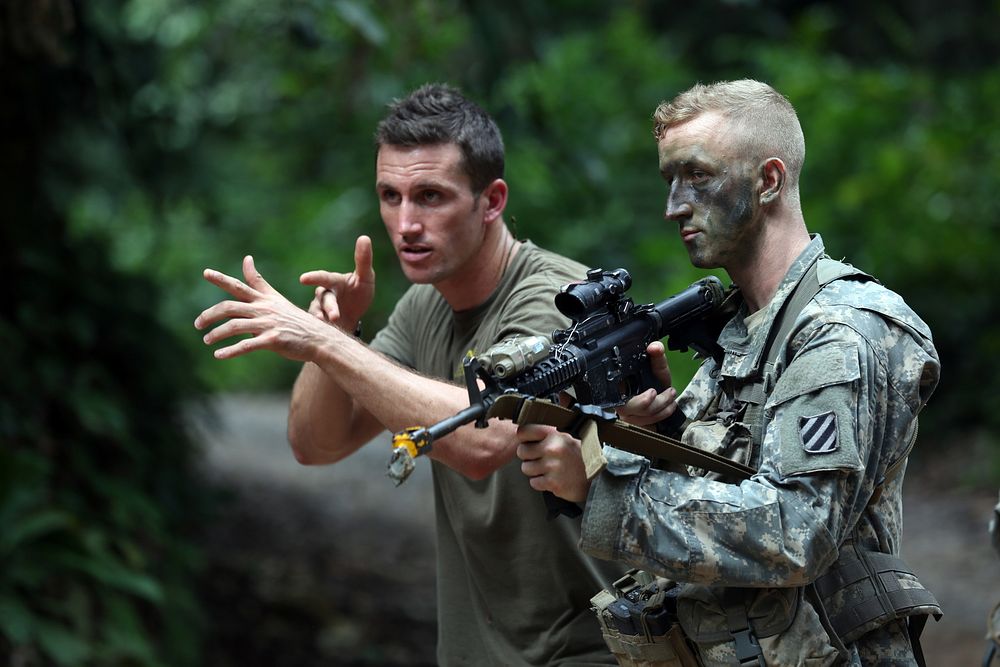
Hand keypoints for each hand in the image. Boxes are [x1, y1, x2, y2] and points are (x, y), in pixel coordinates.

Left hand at [194, 255, 336, 361]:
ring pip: (234, 327)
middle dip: (209, 315)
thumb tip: (246, 259)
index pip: (239, 286)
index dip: (221, 279)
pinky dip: (230, 351)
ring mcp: (268, 325)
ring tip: (206, 340)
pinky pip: (246, 346)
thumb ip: (258, 282)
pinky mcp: (272, 340)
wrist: (319, 338)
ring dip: (216, 334)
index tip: (205, 272)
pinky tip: (218, 355)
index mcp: (265, 299)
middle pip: (229, 307)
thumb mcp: (276, 298)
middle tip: (197, 324)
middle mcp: (264, 309)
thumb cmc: (295, 320)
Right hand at [300, 235, 374, 332]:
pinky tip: (325, 335)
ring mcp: (319, 310)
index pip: (324, 278)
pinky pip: (316, 327)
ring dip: (324, 320)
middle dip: (329, 307)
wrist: (353, 317)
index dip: (314, 278)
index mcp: (334, 282)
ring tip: (333, 325)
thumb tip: (365, 237)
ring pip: (318, 314)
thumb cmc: (359, 294)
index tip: (303, 279)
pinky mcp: (319, 325)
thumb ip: (363, 260)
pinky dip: (320, 330)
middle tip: (334, 316)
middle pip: (324, 299)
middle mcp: (324, 295)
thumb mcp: (365, 278)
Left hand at [516, 423, 590, 502]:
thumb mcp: (567, 438)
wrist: (598, 477)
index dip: (523, 438)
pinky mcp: (553, 482)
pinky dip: (540, 483)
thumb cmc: (581, 457)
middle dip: (528, 456)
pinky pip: (533, 482)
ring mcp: (552, 466)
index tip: (528, 442)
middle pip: (522, 451)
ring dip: (534, 471)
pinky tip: (551, 479)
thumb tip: (523, 433)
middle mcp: (552, 448)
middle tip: (539, 459)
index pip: (524, 431)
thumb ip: (548, 435)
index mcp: (555, 434)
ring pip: (526, 468)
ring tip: (548, 470)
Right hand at [618, 341, 678, 425]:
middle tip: (667, 393)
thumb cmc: (653, 378)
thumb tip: (655, 347)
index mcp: (617, 384)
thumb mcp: (656, 365)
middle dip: (651, 404)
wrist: (658, 388)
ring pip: (640, 418)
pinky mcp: (634, 422)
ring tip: (671, 396)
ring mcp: (625, 413)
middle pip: (628, 409)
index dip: (635, 398)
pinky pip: (646, 423)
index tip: (652, 392)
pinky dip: (661, 415)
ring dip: (661, 408)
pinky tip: (670, 406)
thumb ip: (657, 354)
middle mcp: (618, 401)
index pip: (616, 394)